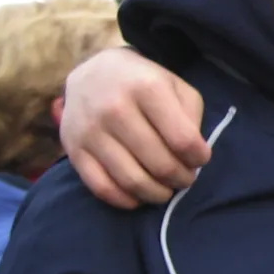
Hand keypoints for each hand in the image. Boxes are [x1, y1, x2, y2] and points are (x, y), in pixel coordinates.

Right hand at [62, 46, 210, 208]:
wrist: (92, 73)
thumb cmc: (143, 83)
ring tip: (166, 188)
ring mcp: (91, 131)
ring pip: (132, 181)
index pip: (183, 140)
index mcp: (147, 88)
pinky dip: (126, 200)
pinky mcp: (74, 149)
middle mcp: (115, 108)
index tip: (200, 158)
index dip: (199, 158)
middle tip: (185, 177)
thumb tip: (192, 157)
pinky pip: (102, 188)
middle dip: (181, 179)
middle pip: (160, 165)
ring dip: (157, 194)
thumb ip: (191, 118)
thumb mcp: (175, 87)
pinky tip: (139, 194)